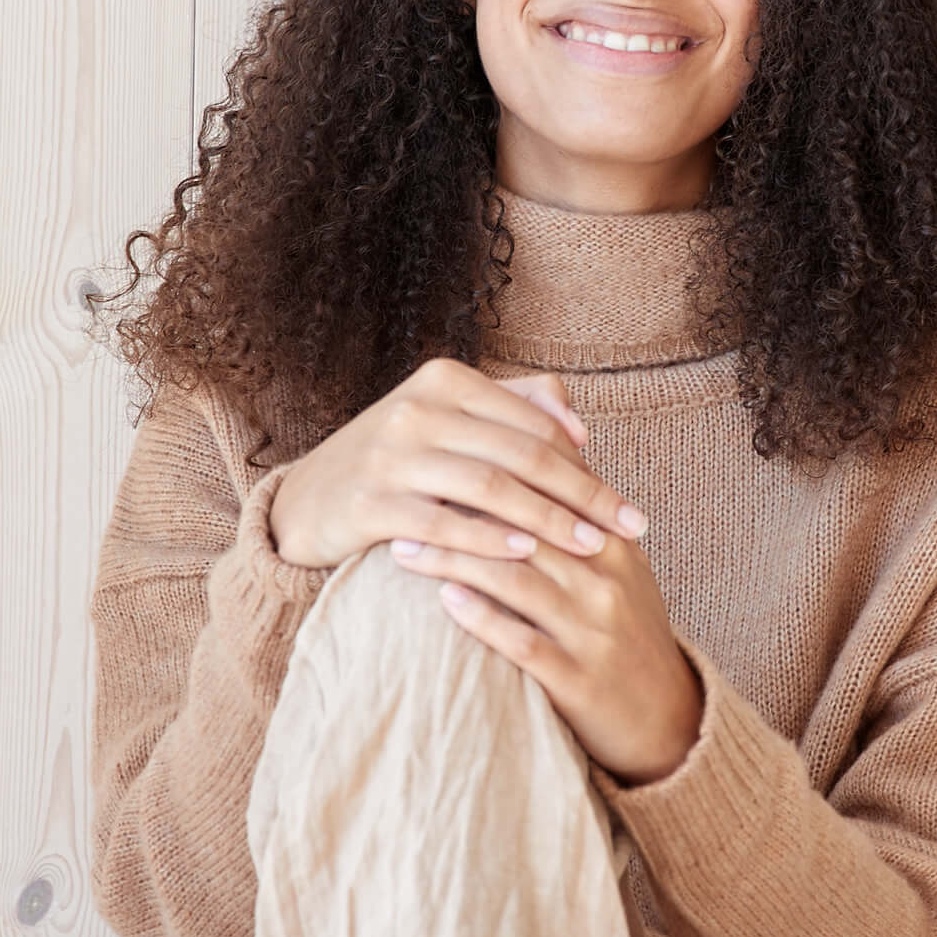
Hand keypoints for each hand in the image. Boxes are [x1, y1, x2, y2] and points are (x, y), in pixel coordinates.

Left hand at [267, 355, 700, 785]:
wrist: (666, 717)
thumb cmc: (627, 629)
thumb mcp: (619, 565)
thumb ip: (580, 512)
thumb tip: (541, 447)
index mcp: (615, 548)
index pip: (551, 493)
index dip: (492, 470)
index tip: (437, 458)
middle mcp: (607, 584)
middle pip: (526, 529)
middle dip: (459, 511)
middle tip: (402, 498)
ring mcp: (593, 633)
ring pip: (517, 581)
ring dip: (454, 560)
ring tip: (402, 549)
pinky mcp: (577, 681)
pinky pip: (522, 642)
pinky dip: (482, 618)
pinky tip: (445, 600)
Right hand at [268, 353, 645, 569]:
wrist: (308, 501)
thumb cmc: (397, 464)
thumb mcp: (448, 422)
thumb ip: (513, 408)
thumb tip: (577, 419)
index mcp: (446, 380)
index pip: (535, 424)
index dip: (588, 466)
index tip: (628, 506)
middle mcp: (417, 408)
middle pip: (521, 453)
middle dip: (583, 496)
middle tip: (627, 531)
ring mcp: (390, 454)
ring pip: (487, 486)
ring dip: (545, 519)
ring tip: (589, 547)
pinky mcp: (369, 501)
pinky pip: (440, 522)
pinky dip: (485, 538)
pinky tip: (524, 556)